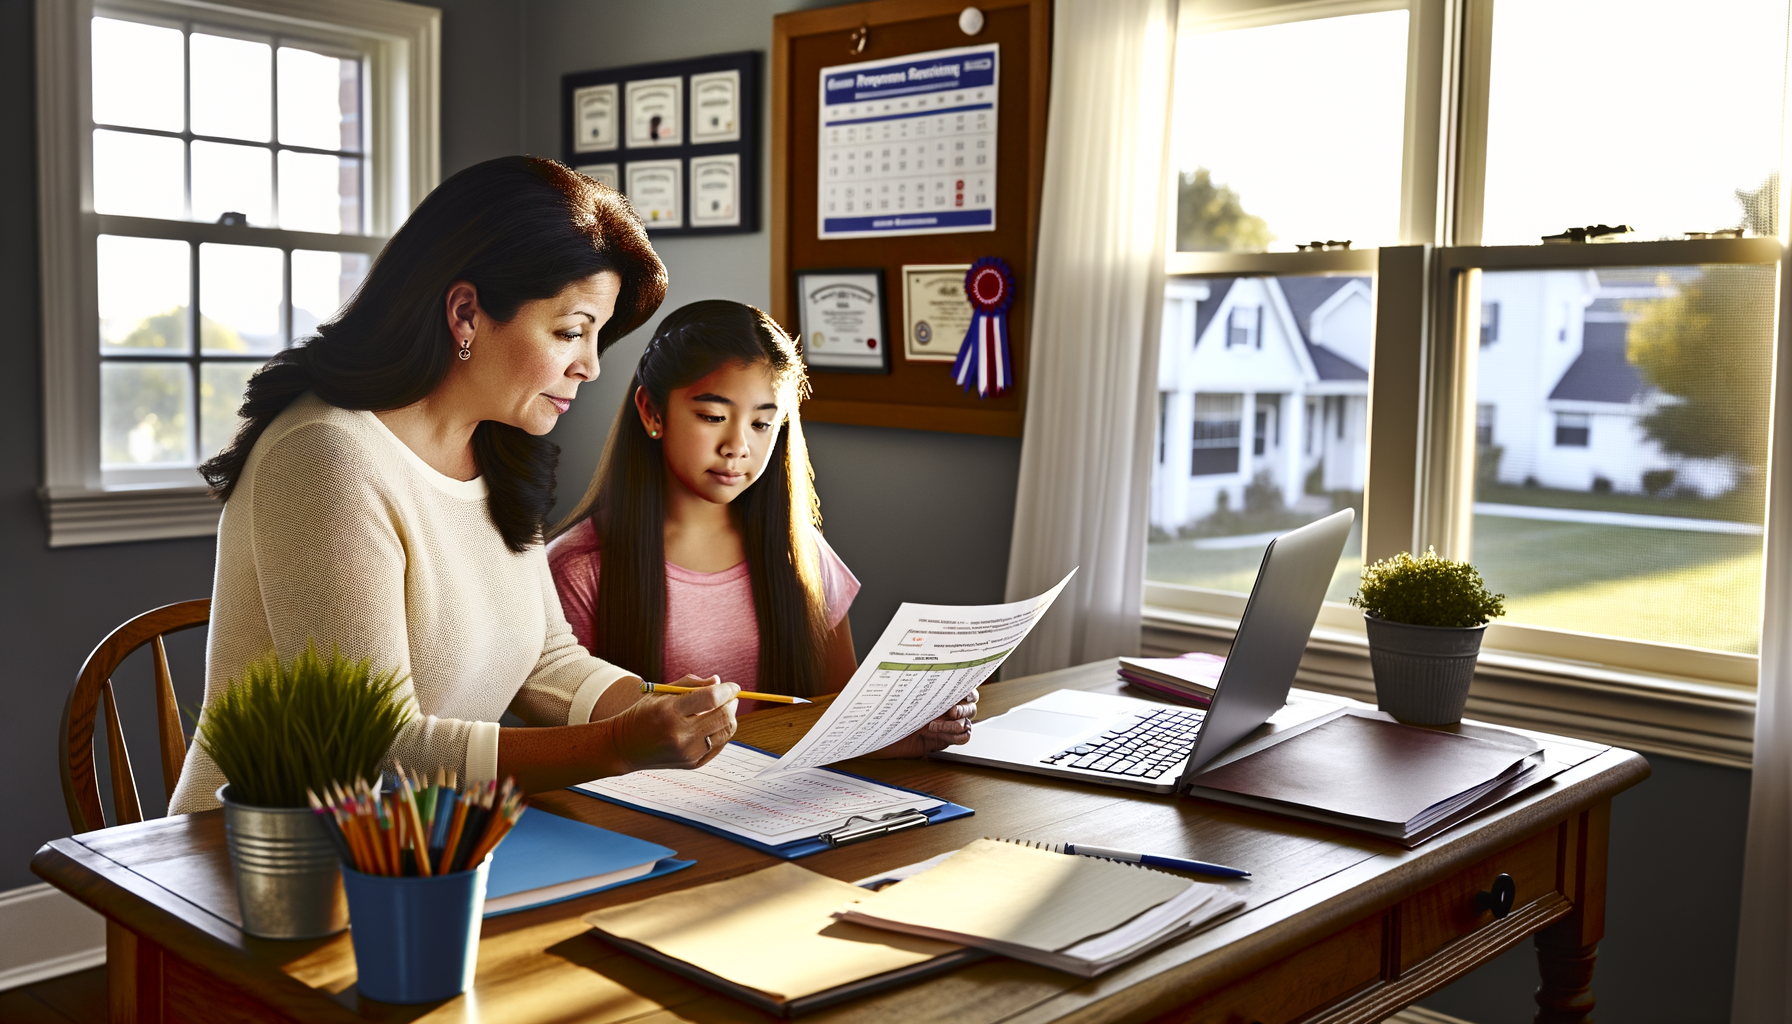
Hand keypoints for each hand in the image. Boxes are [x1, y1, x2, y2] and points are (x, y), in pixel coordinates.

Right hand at [606, 675, 738, 770]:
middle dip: (731, 703)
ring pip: (726, 731)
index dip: (728, 690)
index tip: (733, 686)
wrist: (624, 747)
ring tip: (720, 710)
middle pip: (724, 716)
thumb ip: (692, 684)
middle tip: (730, 698)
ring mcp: (688, 752)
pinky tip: (711, 725)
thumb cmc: (644, 714)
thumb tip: (719, 681)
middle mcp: (681, 735)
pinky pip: (719, 745)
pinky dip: (720, 732)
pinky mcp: (692, 764)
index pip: (712, 698)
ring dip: (729, 718)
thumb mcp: (661, 692)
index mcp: (670, 712)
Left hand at [868, 689, 978, 758]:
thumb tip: (918, 659)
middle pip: (970, 706)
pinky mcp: (941, 740)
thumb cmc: (885, 708)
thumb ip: (910, 678)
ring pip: (966, 722)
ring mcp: (944, 724)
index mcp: (937, 691)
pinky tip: (940, 734)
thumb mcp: (897, 690)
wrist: (874, 733)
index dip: (968, 689)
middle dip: (963, 708)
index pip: (964, 687)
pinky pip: (961, 738)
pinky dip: (956, 737)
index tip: (962, 692)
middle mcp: (943, 706)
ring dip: (956, 725)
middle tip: (950, 710)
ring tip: (935, 725)